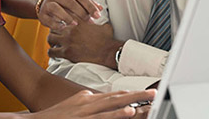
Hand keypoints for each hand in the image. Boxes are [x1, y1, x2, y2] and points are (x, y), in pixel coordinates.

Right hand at [30, 90, 155, 118]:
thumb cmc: (54, 115)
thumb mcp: (73, 103)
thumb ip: (87, 100)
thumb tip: (96, 96)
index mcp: (88, 98)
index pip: (114, 94)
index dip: (131, 93)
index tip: (145, 93)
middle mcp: (88, 103)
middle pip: (117, 97)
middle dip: (137, 95)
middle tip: (154, 93)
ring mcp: (86, 113)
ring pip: (113, 106)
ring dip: (131, 103)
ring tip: (147, 101)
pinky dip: (116, 115)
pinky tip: (127, 113)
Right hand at [38, 0, 101, 28]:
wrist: (43, 4)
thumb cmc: (64, 2)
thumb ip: (87, 2)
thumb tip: (100, 8)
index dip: (89, 5)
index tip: (97, 15)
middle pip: (70, 2)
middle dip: (82, 13)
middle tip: (90, 21)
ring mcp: (47, 3)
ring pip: (57, 9)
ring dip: (68, 17)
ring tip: (77, 24)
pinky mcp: (42, 14)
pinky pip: (49, 19)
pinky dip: (57, 24)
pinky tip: (64, 27)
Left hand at [48, 21, 122, 68]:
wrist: (108, 52)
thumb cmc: (107, 39)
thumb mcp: (103, 25)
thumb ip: (99, 21)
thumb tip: (101, 18)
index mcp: (79, 21)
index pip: (64, 15)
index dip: (61, 19)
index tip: (61, 22)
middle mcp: (71, 29)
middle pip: (54, 26)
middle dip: (55, 30)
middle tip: (57, 34)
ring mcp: (68, 41)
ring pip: (50, 38)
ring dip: (52, 40)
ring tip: (55, 43)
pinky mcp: (67, 52)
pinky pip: (52, 51)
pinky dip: (52, 52)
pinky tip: (55, 53)